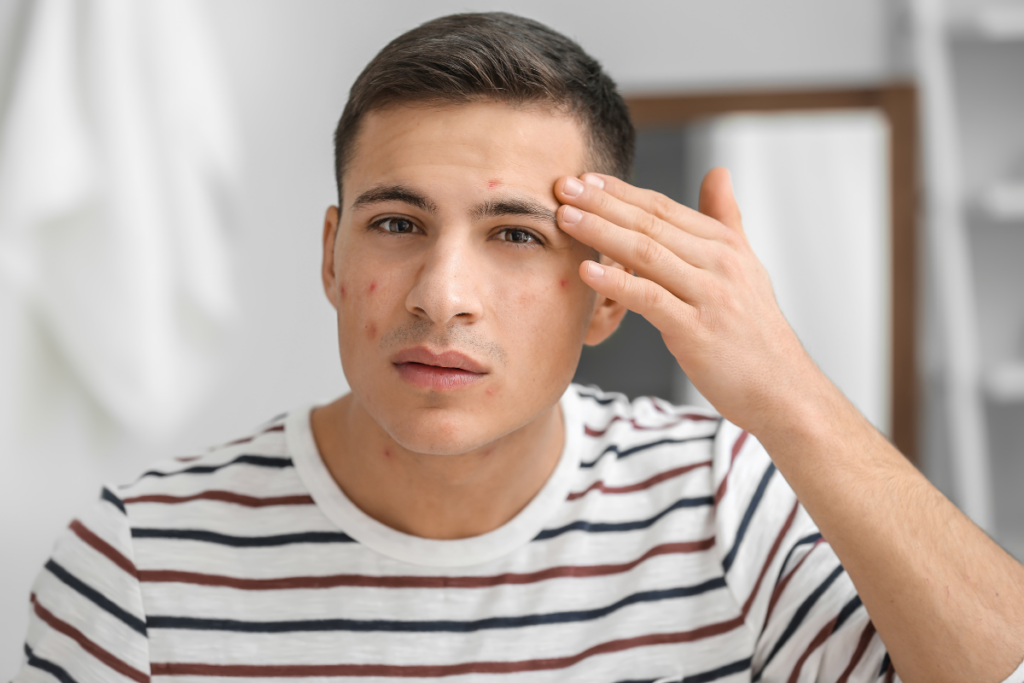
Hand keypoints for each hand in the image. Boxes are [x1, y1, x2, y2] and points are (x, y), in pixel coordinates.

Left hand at [555, 168, 827, 437]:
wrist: (782, 389)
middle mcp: (719, 264)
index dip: (621, 191)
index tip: (584, 178)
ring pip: (646, 254)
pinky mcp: (697, 331)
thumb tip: (718, 172)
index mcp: (725, 245)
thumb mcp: (746, 267)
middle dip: (602, 203)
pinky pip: (650, 299)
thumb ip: (727, 219)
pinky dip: (617, 282)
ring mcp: (709, 296)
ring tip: (565, 219)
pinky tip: (587, 270)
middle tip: (562, 187)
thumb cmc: (754, 332)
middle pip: (650, 224)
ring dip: (601, 232)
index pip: (663, 208)